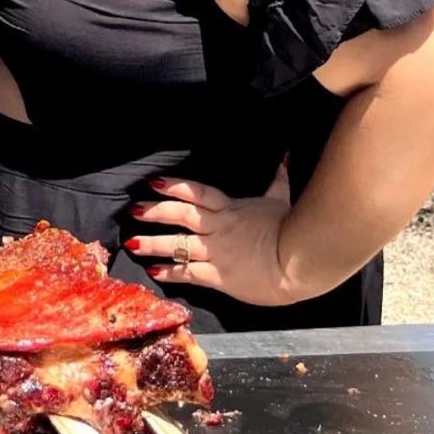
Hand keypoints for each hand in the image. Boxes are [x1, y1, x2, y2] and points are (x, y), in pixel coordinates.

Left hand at [123, 161, 301, 306]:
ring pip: (179, 244)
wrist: (301, 260)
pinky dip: (171, 272)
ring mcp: (217, 251)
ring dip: (154, 243)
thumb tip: (284, 158)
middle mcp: (219, 227)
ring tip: (133, 243)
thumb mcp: (280, 201)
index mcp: (231, 208)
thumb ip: (277, 181)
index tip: (153, 183)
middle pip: (181, 215)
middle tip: (134, 210)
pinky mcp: (220, 276)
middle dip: (155, 211)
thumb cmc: (291, 230)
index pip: (197, 193)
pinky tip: (154, 272)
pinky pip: (190, 272)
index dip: (174, 187)